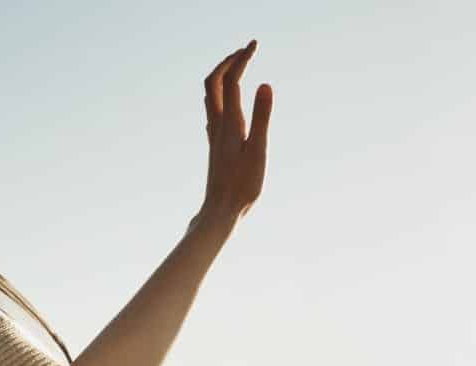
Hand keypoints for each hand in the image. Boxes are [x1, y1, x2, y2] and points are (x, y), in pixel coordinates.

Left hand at [192, 41, 271, 232]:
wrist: (220, 211)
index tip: (254, 43)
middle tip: (246, 50)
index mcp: (229, 122)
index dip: (242, 57)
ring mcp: (214, 134)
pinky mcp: (216, 145)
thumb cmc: (242, 185)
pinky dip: (220, 94)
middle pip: (213, 81)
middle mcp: (217, 123)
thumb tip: (265, 84)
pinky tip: (227, 102)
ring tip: (237, 67)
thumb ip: (262, 116)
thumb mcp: (258, 150)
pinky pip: (213, 110)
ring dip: (221, 75)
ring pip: (210, 95)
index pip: (231, 79)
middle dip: (228, 61)